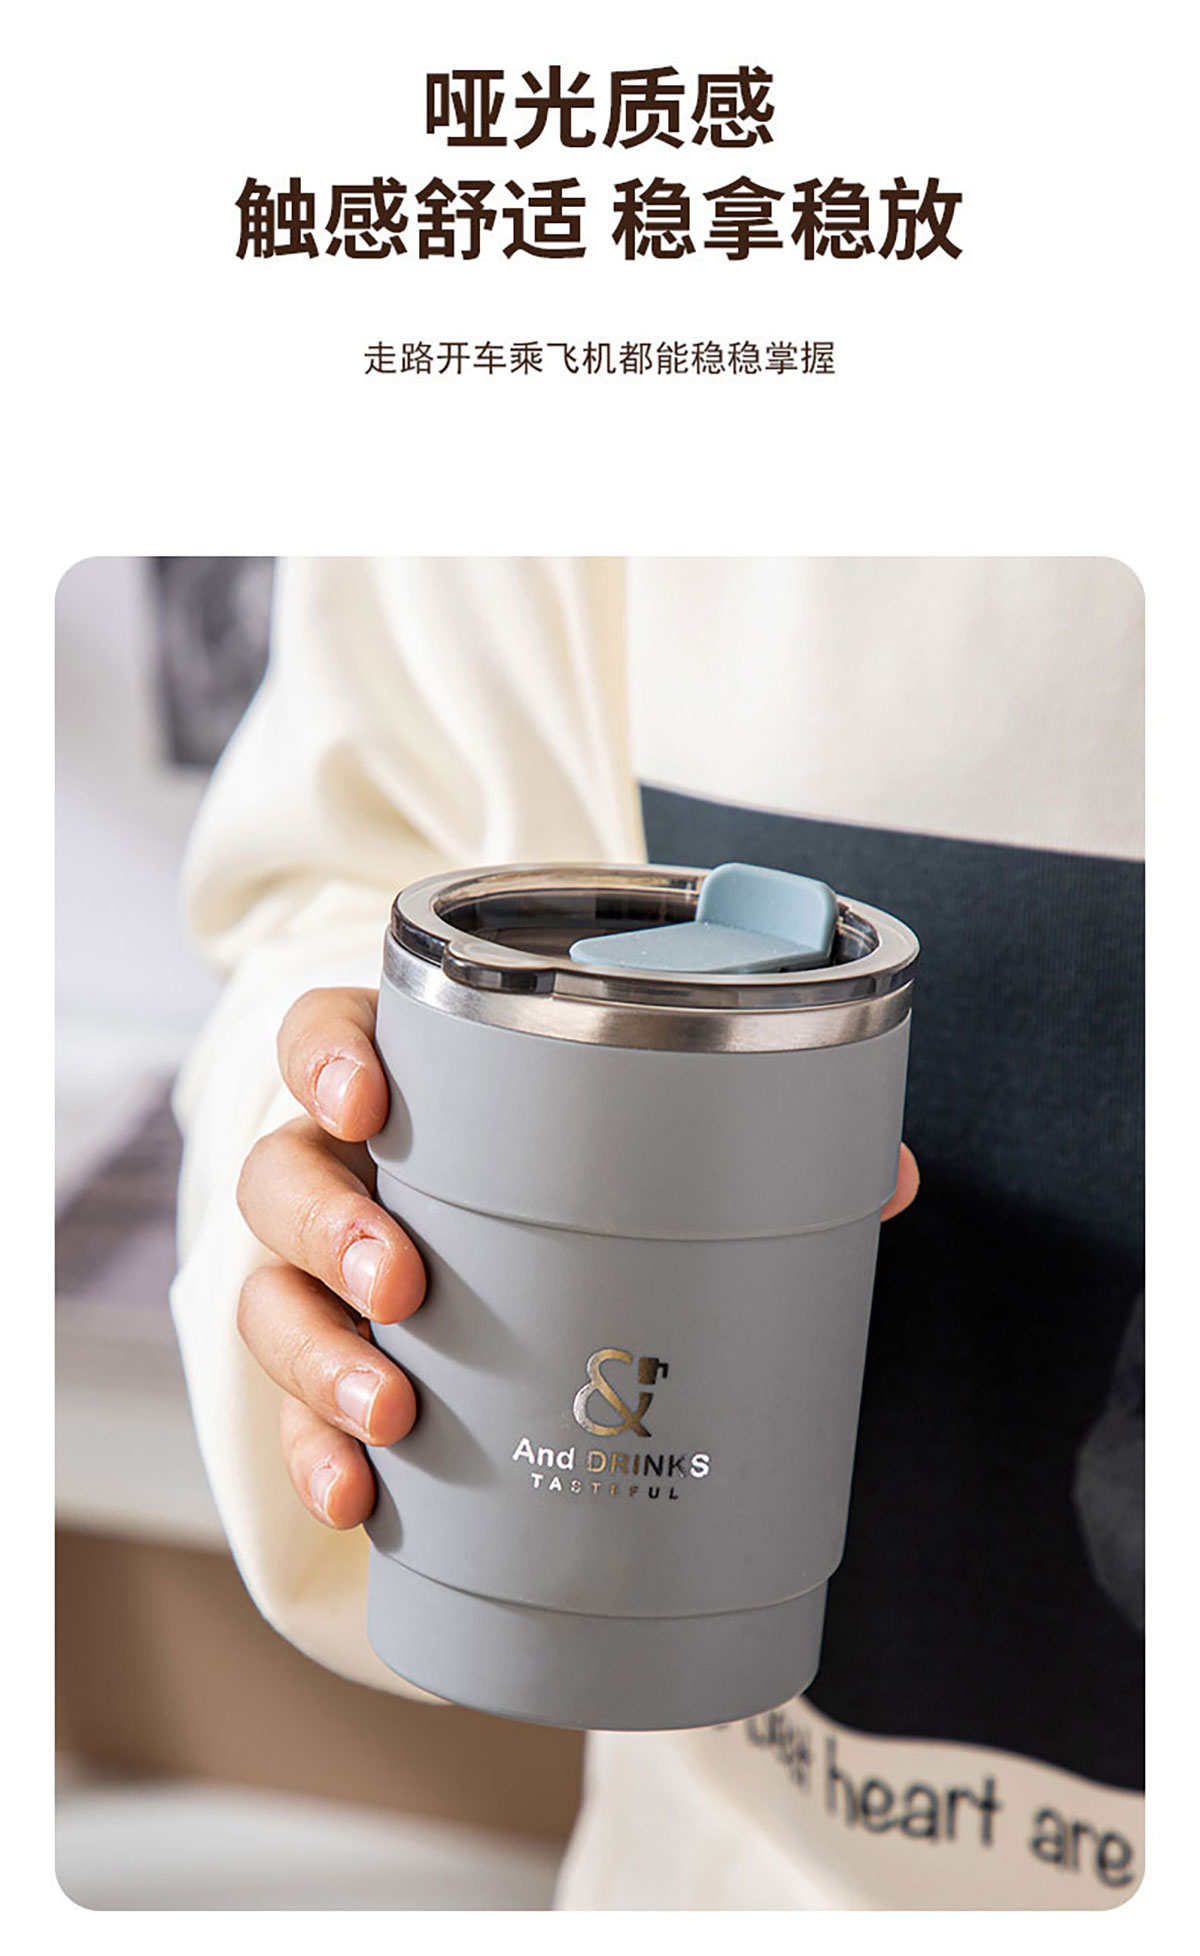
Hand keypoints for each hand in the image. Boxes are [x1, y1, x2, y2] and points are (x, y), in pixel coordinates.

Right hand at [236, 986, 919, 1532]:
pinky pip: (290, 1413)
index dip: (327, 1058)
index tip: (370, 1097)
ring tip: (392, 1416)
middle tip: (404, 1283)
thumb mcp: (656, 1145)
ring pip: (269, 1298)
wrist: (551, 1279)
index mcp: (415, 1089)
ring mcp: (329, 1278)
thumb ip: (764, 1141)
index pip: (328, 1036)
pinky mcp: (333, 1372)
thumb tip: (887, 1178)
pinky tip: (358, 1496)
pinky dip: (315, 1455)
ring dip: (317, 1356)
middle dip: (331, 1229)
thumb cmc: (588, 1175)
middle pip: (281, 1175)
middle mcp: (350, 1173)